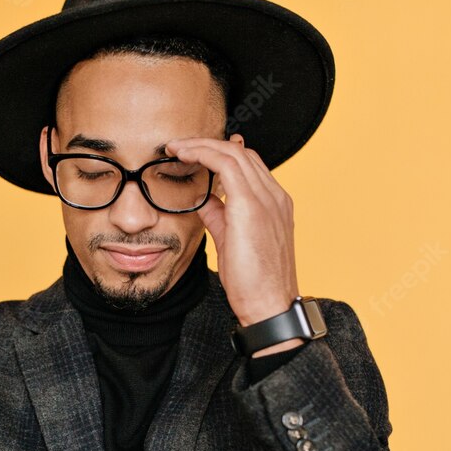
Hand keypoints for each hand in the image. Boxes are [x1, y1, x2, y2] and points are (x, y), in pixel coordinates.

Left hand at [163, 133, 300, 326]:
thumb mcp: (231, 241)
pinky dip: (203, 154)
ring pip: (234, 152)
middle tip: (178, 146)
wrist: (270, 306)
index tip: (194, 153)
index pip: (249, 165)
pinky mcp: (252, 206)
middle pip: (241, 152)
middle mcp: (275, 196)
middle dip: (207, 143)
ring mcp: (267, 199)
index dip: (220, 154)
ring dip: (201, 144)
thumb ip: (219, 216)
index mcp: (274, 203)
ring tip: (176, 147)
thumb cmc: (254, 283)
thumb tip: (203, 200)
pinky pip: (226, 165)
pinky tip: (184, 155)